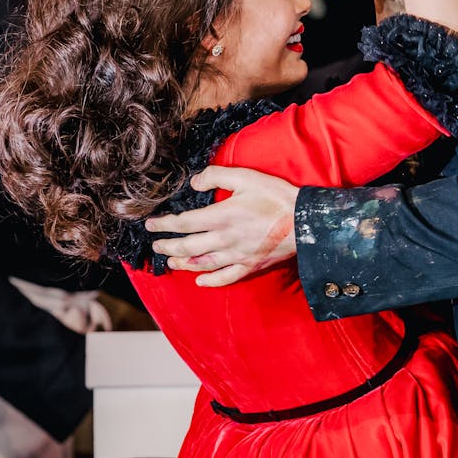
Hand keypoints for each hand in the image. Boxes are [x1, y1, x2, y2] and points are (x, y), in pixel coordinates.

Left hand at [144, 166, 299, 286]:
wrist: (306, 221)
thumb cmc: (276, 196)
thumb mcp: (245, 177)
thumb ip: (216, 176)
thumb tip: (193, 183)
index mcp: (221, 216)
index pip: (183, 223)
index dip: (164, 224)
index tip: (151, 224)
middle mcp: (225, 239)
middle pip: (187, 246)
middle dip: (167, 246)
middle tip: (156, 245)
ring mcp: (237, 255)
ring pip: (202, 263)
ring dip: (183, 263)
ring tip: (171, 261)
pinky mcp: (250, 265)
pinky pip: (226, 277)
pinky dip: (210, 280)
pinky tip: (200, 280)